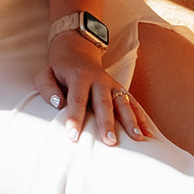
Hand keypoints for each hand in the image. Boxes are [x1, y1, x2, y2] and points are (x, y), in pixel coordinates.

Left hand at [35, 31, 152, 145]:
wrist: (77, 52)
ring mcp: (112, 85)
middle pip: (103, 103)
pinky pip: (133, 104)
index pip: (77, 99)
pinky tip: (148, 134)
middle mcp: (98, 80)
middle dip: (107, 123)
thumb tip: (58, 105)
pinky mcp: (120, 90)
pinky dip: (142, 118)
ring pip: (123, 103)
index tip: (73, 136)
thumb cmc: (59, 70)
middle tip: (110, 142)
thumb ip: (47, 88)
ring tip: (137, 138)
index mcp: (78, 76)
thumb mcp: (46, 74)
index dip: (75, 118)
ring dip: (130, 121)